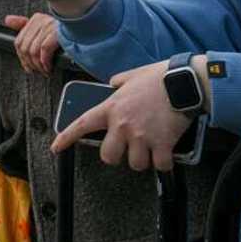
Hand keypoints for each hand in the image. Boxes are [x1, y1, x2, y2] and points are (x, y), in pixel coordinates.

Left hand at [6, 13, 59, 75]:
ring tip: (45, 70)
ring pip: (33, 51)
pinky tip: (49, 67)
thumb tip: (8, 20)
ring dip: (39, 66)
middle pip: (24, 48)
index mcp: (36, 19)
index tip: (28, 66)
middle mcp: (41, 21)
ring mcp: (49, 26)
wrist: (84, 31)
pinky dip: (45, 63)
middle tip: (37, 70)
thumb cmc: (64, 33)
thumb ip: (24, 25)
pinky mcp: (57, 33)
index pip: (19, 41)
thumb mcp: (42, 27)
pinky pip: (44, 51)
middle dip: (30, 63)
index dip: (22, 58)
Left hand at [51, 60, 194, 172]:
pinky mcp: (162, 144)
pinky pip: (160, 165)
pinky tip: (166, 152)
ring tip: (150, 146)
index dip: (66, 138)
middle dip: (117, 155)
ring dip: (143, 159)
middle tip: (127, 147)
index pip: (82, 125)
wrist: (184, 82)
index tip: (56, 147)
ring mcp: (142, 137)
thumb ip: (117, 83)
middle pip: (108, 156)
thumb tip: (113, 85)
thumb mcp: (130, 76)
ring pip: (135, 164)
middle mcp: (123, 125)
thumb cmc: (159, 77)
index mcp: (111, 108)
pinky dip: (164, 162)